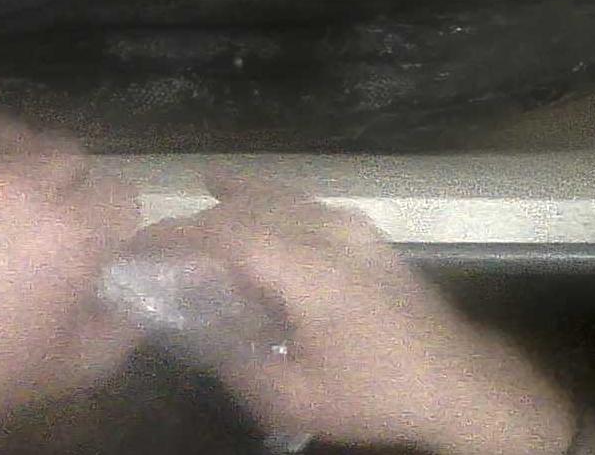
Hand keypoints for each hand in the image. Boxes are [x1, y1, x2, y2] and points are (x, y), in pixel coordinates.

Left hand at [0, 118, 140, 453]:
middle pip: (68, 155)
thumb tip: (137, 288)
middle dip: (61, 189)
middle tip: (30, 228)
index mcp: (69, 231)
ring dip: (11, 163)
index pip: (119, 193)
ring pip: (12, 133)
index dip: (105, 225)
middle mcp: (19, 179)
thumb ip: (124, 323)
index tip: (83, 247)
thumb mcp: (70, 367)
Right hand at [151, 173, 575, 454]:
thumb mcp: (296, 399)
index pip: (224, 232)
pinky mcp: (363, 234)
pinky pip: (300, 201)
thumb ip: (238, 365)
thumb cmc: (377, 392)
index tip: (134, 248)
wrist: (460, 384)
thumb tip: (199, 338)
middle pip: (244, 208)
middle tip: (154, 249)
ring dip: (227, 203)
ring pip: (274, 196)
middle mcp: (325, 231)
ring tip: (188, 209)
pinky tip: (242, 194)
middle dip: (193, 223)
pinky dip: (263, 196)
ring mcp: (349, 227)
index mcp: (306, 267)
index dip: (173, 236)